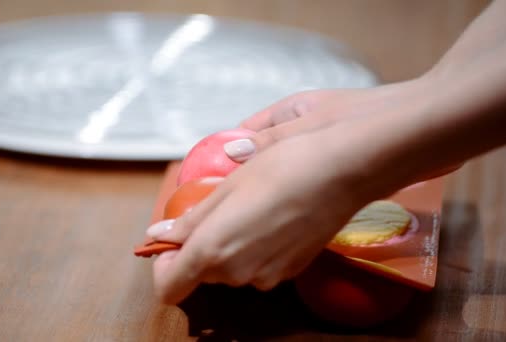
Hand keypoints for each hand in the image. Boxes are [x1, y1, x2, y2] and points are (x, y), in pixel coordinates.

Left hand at [147, 77, 458, 304]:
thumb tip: (162, 235)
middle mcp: (237, 273)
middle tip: (213, 208)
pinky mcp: (291, 271)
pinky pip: (257, 266)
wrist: (343, 171)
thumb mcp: (228, 186)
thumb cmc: (282, 168)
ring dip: (227, 245)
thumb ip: (191, 219)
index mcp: (213, 251)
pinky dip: (253, 247)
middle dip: (198, 247)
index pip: (170, 285)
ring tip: (245, 206)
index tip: (170, 240)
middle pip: (201, 273)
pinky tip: (269, 216)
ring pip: (230, 269)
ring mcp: (267, 276)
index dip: (163, 264)